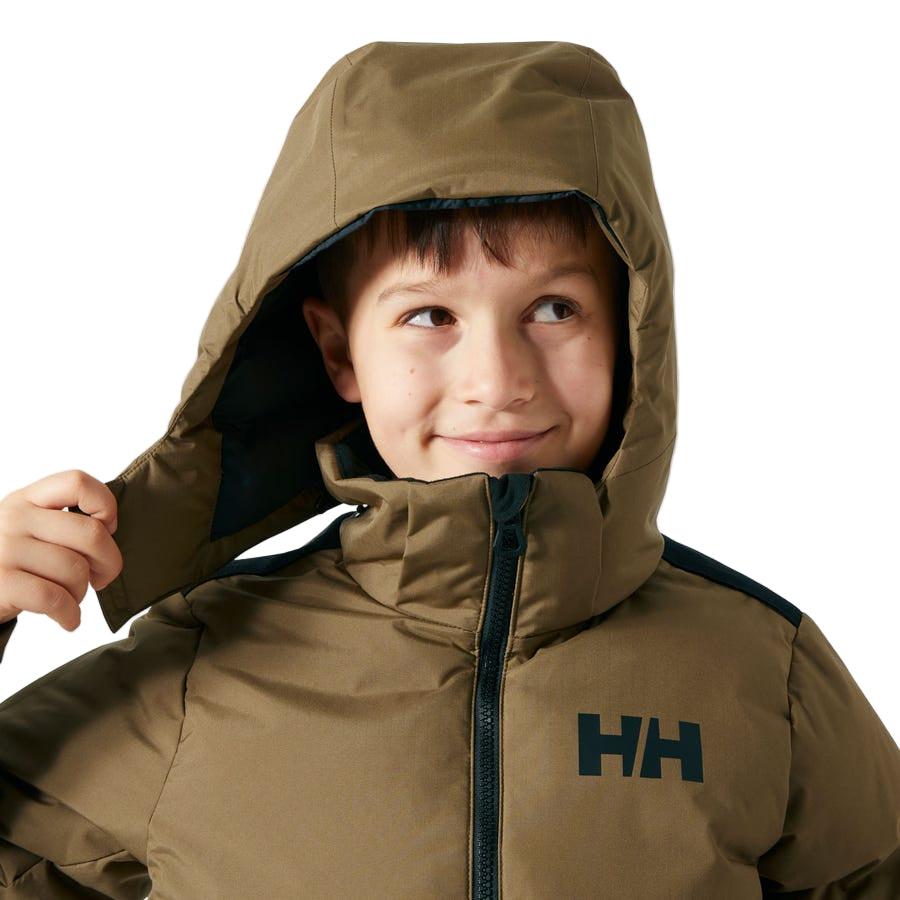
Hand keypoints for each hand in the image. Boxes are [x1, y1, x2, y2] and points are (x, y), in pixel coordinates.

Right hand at [0, 470, 121, 630]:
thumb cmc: (14, 560)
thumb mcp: (30, 527)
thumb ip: (64, 520)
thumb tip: (110, 531)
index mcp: (28, 498)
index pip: (78, 482)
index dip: (106, 505)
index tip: (107, 529)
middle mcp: (15, 518)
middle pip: (90, 533)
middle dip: (109, 562)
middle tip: (102, 577)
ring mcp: (6, 549)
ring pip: (76, 570)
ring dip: (82, 591)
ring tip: (72, 596)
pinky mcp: (1, 582)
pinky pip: (55, 599)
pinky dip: (70, 614)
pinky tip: (69, 619)